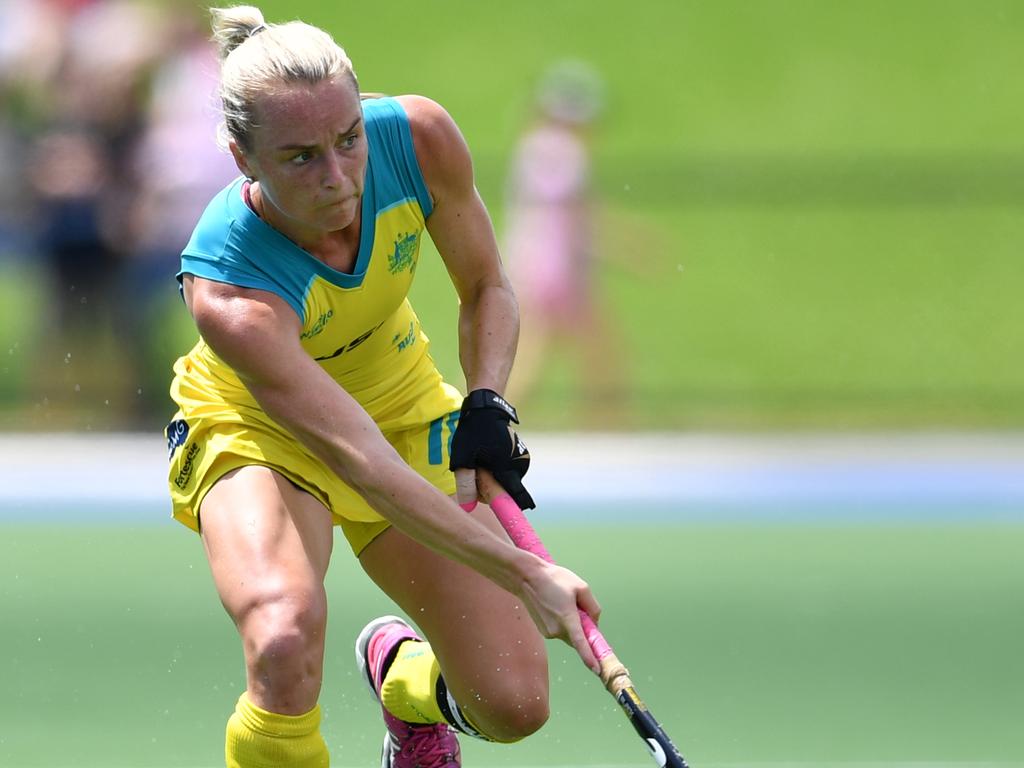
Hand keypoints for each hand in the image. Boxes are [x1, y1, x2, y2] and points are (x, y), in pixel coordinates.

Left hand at [449, 389, 533, 509]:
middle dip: (489, 489)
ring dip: (492, 478)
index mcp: (507, 470)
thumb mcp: (463, 460)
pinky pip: (506, 472)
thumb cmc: (473, 434)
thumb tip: (468, 508)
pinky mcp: (519, 455)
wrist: (487, 409)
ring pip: (505, 481)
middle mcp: (518, 467)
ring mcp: (521, 460)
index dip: (515, 512)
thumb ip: (466, 486)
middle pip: (505, 491)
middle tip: (476, 472)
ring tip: (481, 459)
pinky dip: (496, 469)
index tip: (516, 524)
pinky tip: (487, 455)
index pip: (518, 499)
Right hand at [518, 559, 602, 674]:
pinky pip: (560, 631)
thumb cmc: (554, 579)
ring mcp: (548, 632)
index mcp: (567, 619)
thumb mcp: (581, 587)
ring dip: (572, 624)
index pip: (580, 643)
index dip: (590, 658)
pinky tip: (556, 605)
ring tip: (563, 601)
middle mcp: (557, 630)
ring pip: (569, 634)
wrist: (526, 578)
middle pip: (578, 638)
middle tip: (579, 607)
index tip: (598, 670)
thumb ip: (592, 607)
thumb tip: (594, 622)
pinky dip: (563, 623)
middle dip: (583, 628)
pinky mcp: (543, 631)